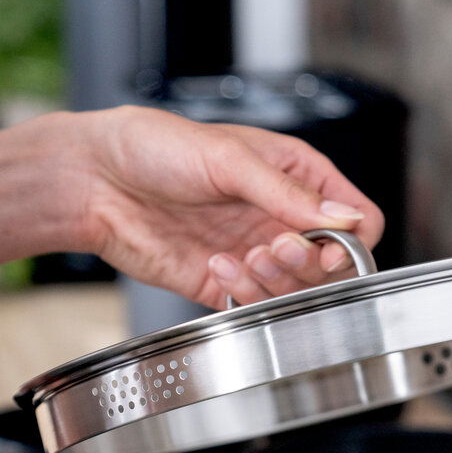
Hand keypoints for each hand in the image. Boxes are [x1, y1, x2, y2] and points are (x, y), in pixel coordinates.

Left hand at [72, 106, 385, 308]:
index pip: (356, 218)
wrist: (96, 180)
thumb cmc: (155, 147)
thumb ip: (288, 194)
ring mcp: (251, 252)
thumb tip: (344, 221)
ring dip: (274, 281)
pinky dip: (242, 295)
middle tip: (272, 248)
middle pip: (330, 264)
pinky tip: (216, 266)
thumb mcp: (229, 158)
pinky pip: (252, 305)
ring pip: (294, 291)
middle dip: (307, 263)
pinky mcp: (221, 282)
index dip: (351, 240)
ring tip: (242, 257)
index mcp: (294, 175)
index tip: (328, 247)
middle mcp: (277, 217)